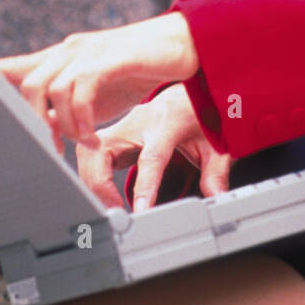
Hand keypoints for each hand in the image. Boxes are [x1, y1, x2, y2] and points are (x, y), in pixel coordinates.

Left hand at [0, 14, 198, 143]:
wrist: (186, 45)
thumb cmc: (141, 69)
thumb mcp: (97, 91)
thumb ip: (69, 106)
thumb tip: (45, 131)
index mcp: (62, 58)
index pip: (13, 66)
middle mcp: (69, 50)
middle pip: (26, 83)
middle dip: (31, 122)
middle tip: (51, 149)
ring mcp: (89, 51)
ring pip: (49, 87)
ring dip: (60, 125)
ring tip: (81, 144)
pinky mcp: (111, 57)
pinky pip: (81, 89)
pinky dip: (82, 119)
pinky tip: (94, 137)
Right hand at [75, 84, 231, 212]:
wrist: (189, 93)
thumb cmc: (201, 116)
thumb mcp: (216, 144)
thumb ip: (216, 171)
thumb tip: (216, 195)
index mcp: (167, 122)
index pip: (151, 157)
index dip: (145, 186)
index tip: (140, 210)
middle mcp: (138, 121)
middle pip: (102, 150)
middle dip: (99, 184)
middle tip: (114, 211)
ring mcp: (122, 126)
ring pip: (87, 151)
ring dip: (92, 181)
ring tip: (110, 205)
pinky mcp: (112, 134)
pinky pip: (88, 153)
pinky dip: (90, 175)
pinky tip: (103, 192)